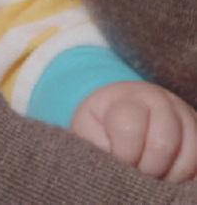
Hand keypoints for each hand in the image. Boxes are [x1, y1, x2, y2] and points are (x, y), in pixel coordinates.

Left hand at [72, 81, 196, 181]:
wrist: (120, 108)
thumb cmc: (100, 123)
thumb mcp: (87, 129)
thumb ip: (97, 145)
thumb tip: (116, 168)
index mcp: (127, 98)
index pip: (129, 128)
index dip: (124, 154)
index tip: (119, 160)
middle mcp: (160, 101)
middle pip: (163, 143)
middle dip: (148, 168)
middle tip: (137, 172)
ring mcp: (184, 115)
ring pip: (190, 155)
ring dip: (170, 174)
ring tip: (152, 175)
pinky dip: (187, 175)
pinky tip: (169, 174)